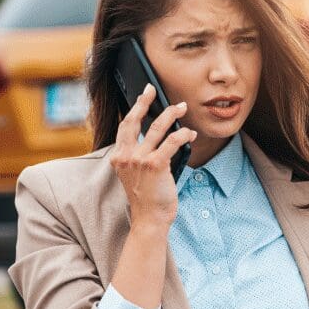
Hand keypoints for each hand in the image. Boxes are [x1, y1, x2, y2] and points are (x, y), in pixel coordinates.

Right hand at [109, 83, 196, 227]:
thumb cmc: (146, 198)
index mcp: (118, 157)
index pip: (125, 126)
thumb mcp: (135, 174)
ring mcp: (139, 160)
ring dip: (172, 114)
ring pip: (157, 127)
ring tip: (181, 107)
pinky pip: (172, 141)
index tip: (143, 95)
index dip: (134, 108)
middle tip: (153, 90)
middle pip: (134, 120)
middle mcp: (126, 156)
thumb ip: (138, 156)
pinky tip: (190, 133)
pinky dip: (183, 134)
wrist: (149, 218)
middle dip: (145, 101)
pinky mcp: (155, 165)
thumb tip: (158, 135)